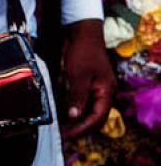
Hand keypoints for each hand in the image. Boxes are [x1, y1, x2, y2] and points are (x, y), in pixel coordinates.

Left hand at [60, 18, 115, 138]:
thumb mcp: (78, 75)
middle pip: (94, 117)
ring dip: (75, 119)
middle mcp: (104, 93)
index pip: (97, 118)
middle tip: (62, 134)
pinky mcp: (87, 83)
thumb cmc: (83, 51)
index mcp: (107, 92)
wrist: (82, 30)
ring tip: (60, 126)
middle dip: (78, 127)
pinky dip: (73, 108)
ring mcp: (96, 88)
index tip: (66, 135)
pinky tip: (61, 112)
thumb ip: (77, 97)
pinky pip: (82, 100)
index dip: (81, 128)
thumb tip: (73, 117)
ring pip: (87, 110)